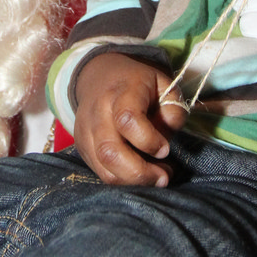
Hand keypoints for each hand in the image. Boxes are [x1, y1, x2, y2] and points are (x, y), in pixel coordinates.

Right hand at [72, 53, 186, 186]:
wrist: (99, 75)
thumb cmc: (138, 83)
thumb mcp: (164, 84)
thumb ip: (173, 110)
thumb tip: (166, 139)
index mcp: (122, 92)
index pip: (127, 119)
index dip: (149, 140)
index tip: (165, 149)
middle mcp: (98, 112)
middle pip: (110, 152)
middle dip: (140, 172)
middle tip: (164, 176)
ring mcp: (86, 130)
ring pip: (104, 168)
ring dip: (132, 181)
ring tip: (155, 176)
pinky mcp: (82, 146)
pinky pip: (100, 172)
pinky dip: (122, 179)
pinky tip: (138, 172)